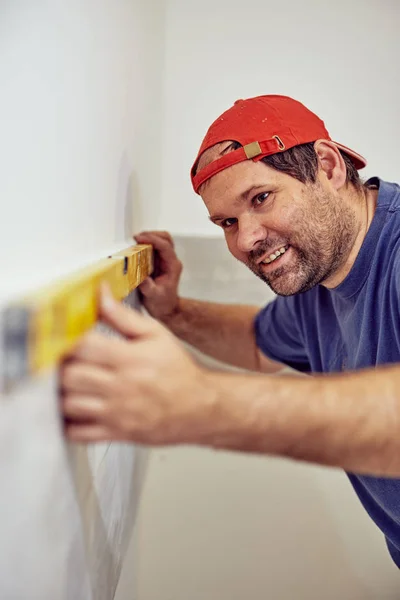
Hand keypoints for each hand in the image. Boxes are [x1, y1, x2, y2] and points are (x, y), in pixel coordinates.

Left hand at [60, 284, 214, 444]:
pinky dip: (66, 423)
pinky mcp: (116, 433)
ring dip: (60, 394)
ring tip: (64, 384)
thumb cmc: (178, 370)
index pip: (83, 347)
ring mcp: (117, 413)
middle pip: (70, 376)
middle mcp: (120, 386)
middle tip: (60, 362)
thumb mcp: (155, 334)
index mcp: (129, 358)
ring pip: (69, 405)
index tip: (61, 338)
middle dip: (59, 367)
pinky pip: (78, 433)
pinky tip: (70, 410)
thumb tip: (100, 294)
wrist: (201, 406)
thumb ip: (123, 316)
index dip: (65, 341)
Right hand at [134, 231, 182, 321]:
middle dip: (151, 234)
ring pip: (160, 240)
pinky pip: (153, 248)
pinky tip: (136, 249)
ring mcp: (165, 260)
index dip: (153, 240)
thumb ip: (148, 287)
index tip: (140, 239)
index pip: (165, 246)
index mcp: (172, 266)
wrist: (166, 309)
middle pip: (165, 238)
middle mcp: (170, 261)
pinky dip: (145, 245)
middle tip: (137, 238)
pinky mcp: (158, 262)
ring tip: (135, 242)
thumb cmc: (163, 303)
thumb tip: (140, 277)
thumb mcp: (154, 296)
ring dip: (148, 238)